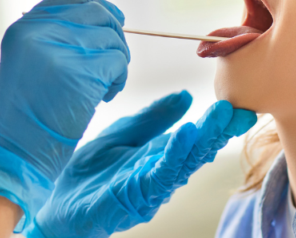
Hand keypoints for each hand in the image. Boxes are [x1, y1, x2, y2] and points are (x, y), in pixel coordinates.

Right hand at [0, 0, 130, 228]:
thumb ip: (55, 36)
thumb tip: (101, 17)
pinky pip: (118, 61)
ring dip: (117, 63)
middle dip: (114, 36)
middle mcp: (38, 32)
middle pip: (97, 13)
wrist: (15, 154)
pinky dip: (119, 79)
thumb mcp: (28, 62)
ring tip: (103, 88)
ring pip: (112, 38)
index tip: (113, 22)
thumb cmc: (25, 116)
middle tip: (110, 66)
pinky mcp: (80, 73)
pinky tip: (105, 97)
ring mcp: (58, 50)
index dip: (98, 5)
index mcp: (23, 28)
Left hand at [24, 92, 256, 237]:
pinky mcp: (135, 197)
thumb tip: (185, 96)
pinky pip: (160, 175)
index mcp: (159, 155)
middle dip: (217, 131)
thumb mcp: (122, 134)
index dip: (214, 123)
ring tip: (218, 117)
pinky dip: (174, 154)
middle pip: (195, 151)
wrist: (57, 200)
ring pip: (184, 163)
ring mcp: (150, 187)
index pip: (193, 137)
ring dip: (203, 140)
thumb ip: (153, 117)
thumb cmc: (89, 172)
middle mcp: (160, 172)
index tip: (236, 105)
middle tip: (238, 110)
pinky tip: (184, 134)